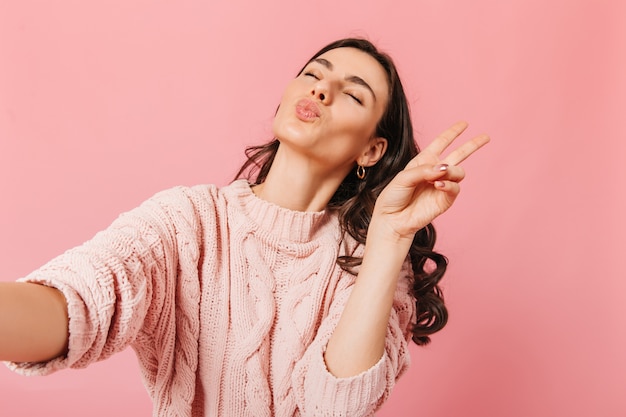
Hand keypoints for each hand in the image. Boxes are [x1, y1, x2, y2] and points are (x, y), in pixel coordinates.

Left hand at [371, 121, 489, 241]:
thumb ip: (423, 170)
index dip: (452, 133)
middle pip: (459, 154)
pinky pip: (455, 188)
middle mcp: (435, 172)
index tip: (464, 123)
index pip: (441, 143)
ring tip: (440, 175)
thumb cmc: (393, 197)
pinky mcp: (445, 200)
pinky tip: (438, 185)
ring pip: (459, 172)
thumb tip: (443, 168)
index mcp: (424, 161)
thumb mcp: (403, 178)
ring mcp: (442, 185)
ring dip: (451, 170)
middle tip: (486, 137)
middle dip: (472, 145)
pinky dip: (449, 184)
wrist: (392, 219)